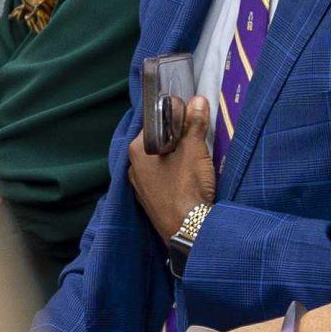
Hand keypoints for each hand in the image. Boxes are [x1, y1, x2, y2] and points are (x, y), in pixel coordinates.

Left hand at [128, 95, 215, 241]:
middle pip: (157, 142)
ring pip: (160, 162)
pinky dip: (174, 174)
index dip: (173, 116)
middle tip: (197, 134)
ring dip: (176, 157)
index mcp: (137, 149)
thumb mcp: (194, 150)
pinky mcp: (151, 201)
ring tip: (196, 155)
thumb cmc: (186, 186)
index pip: (154, 122)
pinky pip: (162, 179)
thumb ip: (193, 123)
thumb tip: (197, 100)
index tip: (190, 114)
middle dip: (176, 137)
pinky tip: (188, 177)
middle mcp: (133, 167)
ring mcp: (140, 187)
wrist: (188, 231)